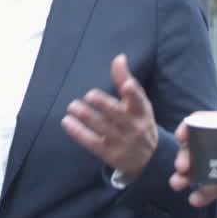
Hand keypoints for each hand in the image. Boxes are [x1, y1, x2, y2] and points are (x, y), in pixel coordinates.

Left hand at [61, 54, 158, 178]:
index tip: (127, 85)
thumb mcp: (139, 103)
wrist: (149, 159)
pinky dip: (79, 132)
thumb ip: (126, 80)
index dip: (133, 93)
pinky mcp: (109, 154)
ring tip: (72, 106)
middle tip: (90, 95)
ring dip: (87, 117)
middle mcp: (133, 127)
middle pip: (118, 115)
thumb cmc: (140, 122)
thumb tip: (119, 57)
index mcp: (141, 112)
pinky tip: (67, 122)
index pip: (139, 101)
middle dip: (104, 104)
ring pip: (103, 128)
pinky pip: (92, 142)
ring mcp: (122, 142)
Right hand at [168, 108, 216, 206]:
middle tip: (183, 166)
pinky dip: (204, 194)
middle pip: (201, 146)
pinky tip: (195, 199)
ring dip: (189, 175)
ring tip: (178, 183)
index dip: (193, 126)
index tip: (182, 136)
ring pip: (204, 168)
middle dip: (188, 154)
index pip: (209, 120)